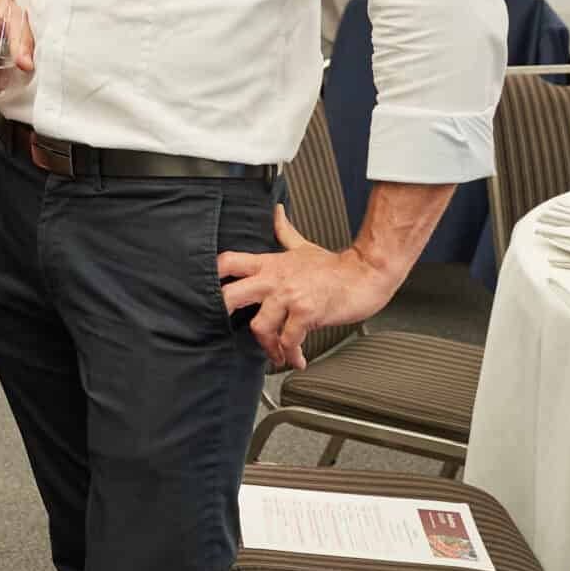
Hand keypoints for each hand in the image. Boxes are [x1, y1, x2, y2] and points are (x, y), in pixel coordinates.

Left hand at [217, 206, 397, 369]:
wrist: (366, 275)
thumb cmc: (335, 266)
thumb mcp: (303, 247)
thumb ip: (284, 232)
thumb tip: (276, 211)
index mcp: (269, 264)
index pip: (229, 262)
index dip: (211, 274)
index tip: (203, 291)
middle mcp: (273, 280)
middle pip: (231, 295)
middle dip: (222, 314)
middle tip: (222, 329)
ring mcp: (289, 296)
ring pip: (259, 326)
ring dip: (267, 347)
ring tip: (276, 355)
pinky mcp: (306, 313)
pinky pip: (289, 340)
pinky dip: (291, 354)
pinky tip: (297, 359)